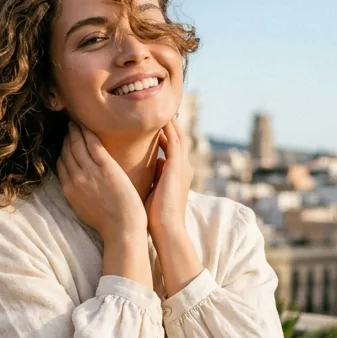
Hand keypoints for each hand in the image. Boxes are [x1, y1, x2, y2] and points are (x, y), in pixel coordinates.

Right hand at [56, 122, 146, 241]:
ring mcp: (89, 171)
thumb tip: (75, 184)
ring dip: (75, 130)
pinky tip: (87, 124)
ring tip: (75, 122)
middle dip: (66, 137)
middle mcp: (75, 179)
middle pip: (66, 151)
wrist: (122, 228)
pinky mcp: (105, 166)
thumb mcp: (82, 210)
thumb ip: (76, 194)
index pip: (60, 164)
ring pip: (77, 144)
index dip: (62, 150)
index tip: (65, 141)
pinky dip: (87, 132)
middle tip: (69, 125)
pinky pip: (92, 143)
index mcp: (68, 190)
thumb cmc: (107, 222)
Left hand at [144, 119, 192, 246]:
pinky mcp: (177, 167)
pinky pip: (173, 141)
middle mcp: (183, 167)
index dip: (165, 134)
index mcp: (178, 174)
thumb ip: (155, 176)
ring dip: (169, 122)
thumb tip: (153, 164)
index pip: (173, 147)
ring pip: (178, 136)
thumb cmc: (156, 217)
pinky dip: (167, 129)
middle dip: (170, 123)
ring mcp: (182, 166)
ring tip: (160, 107)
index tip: (154, 124)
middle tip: (159, 108)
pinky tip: (159, 119)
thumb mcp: (155, 191)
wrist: (167, 229)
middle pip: (178, 137)